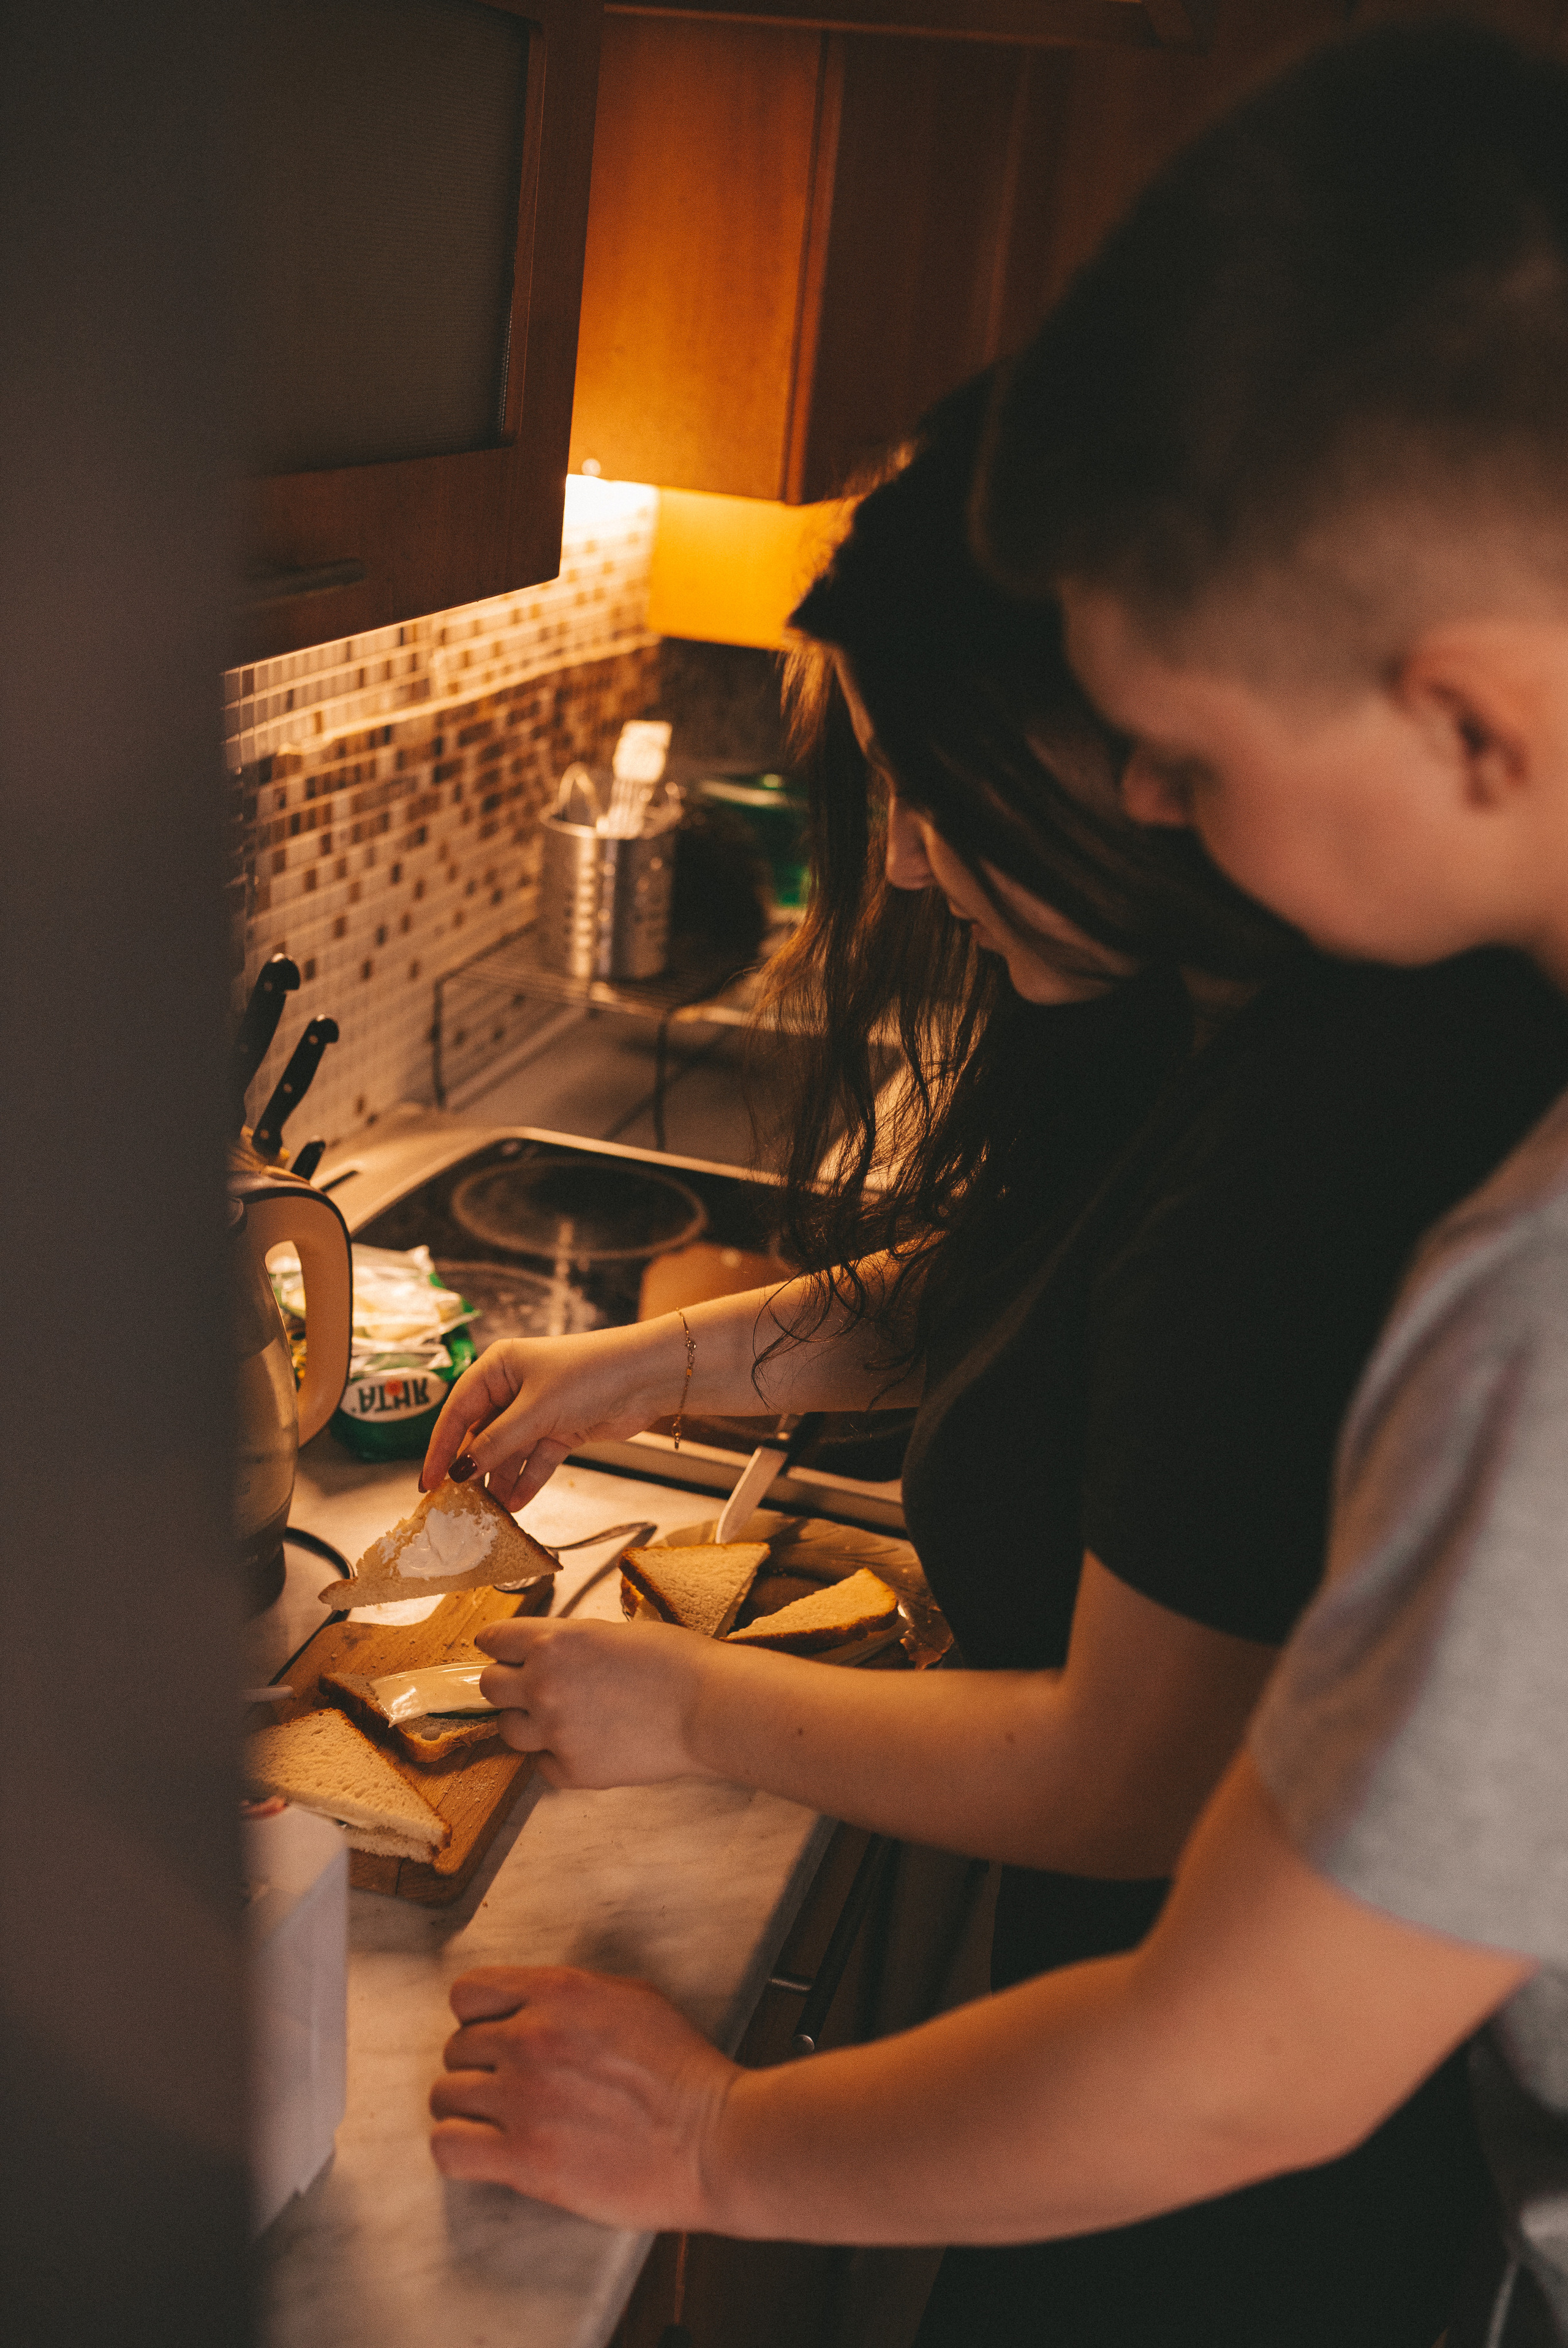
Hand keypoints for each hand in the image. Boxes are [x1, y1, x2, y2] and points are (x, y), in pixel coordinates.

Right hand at [420, 1321, 685, 1509]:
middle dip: (473, 1469)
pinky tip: (516, 1505)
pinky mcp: (561, 1428)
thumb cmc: (590, 1374)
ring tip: (488, 1514)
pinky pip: (535, 1460)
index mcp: (498, 1367)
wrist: (647, 1377)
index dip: (440, 1448)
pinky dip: (527, 1481)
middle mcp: (514, 1386)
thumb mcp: (535, 1411)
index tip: (429, 1482)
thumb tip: (460, 1471)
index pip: (457, 1411)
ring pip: (509, 1452)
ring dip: (501, 1481)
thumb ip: (496, 1443)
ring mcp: (538, 1409)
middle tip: (457, 1505)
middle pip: (482, 1434)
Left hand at [429, 1965, 738, 2229]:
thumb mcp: (632, 1999)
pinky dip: (459, 2150)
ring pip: (445, 2096)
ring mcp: (524, 2099)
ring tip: (497, 2123)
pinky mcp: (524, 2158)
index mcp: (558, 1993)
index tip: (497, 2037)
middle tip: (509, 2089)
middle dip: (479, 2068)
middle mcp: (531, 2038)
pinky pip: (448, 2148)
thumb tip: (529, 2004)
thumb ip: (569, 1997)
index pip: (468, 1993)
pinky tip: (486, 2153)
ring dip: (467, 2110)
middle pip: (456, 2048)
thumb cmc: (683, 2071)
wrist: (714, 2139)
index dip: (479, 2018)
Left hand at [474, 1613, 714, 1787]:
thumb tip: (543, 1656)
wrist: (708, 1707)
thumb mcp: (610, 1632)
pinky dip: (558, 1756)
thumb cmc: (673, 1661)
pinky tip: (587, 1743)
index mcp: (552, 1643)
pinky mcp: (573, 1771)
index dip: (500, 1644)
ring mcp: (555, 1732)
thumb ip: (567, 1645)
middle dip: (508, 1683)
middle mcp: (543, 1686)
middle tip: (533, 1685)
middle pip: (490, 1687)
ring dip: (527, 1721)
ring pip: (508, 1730)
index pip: (495, 1640)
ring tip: (561, 1717)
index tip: (504, 1650)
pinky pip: (543, 1765)